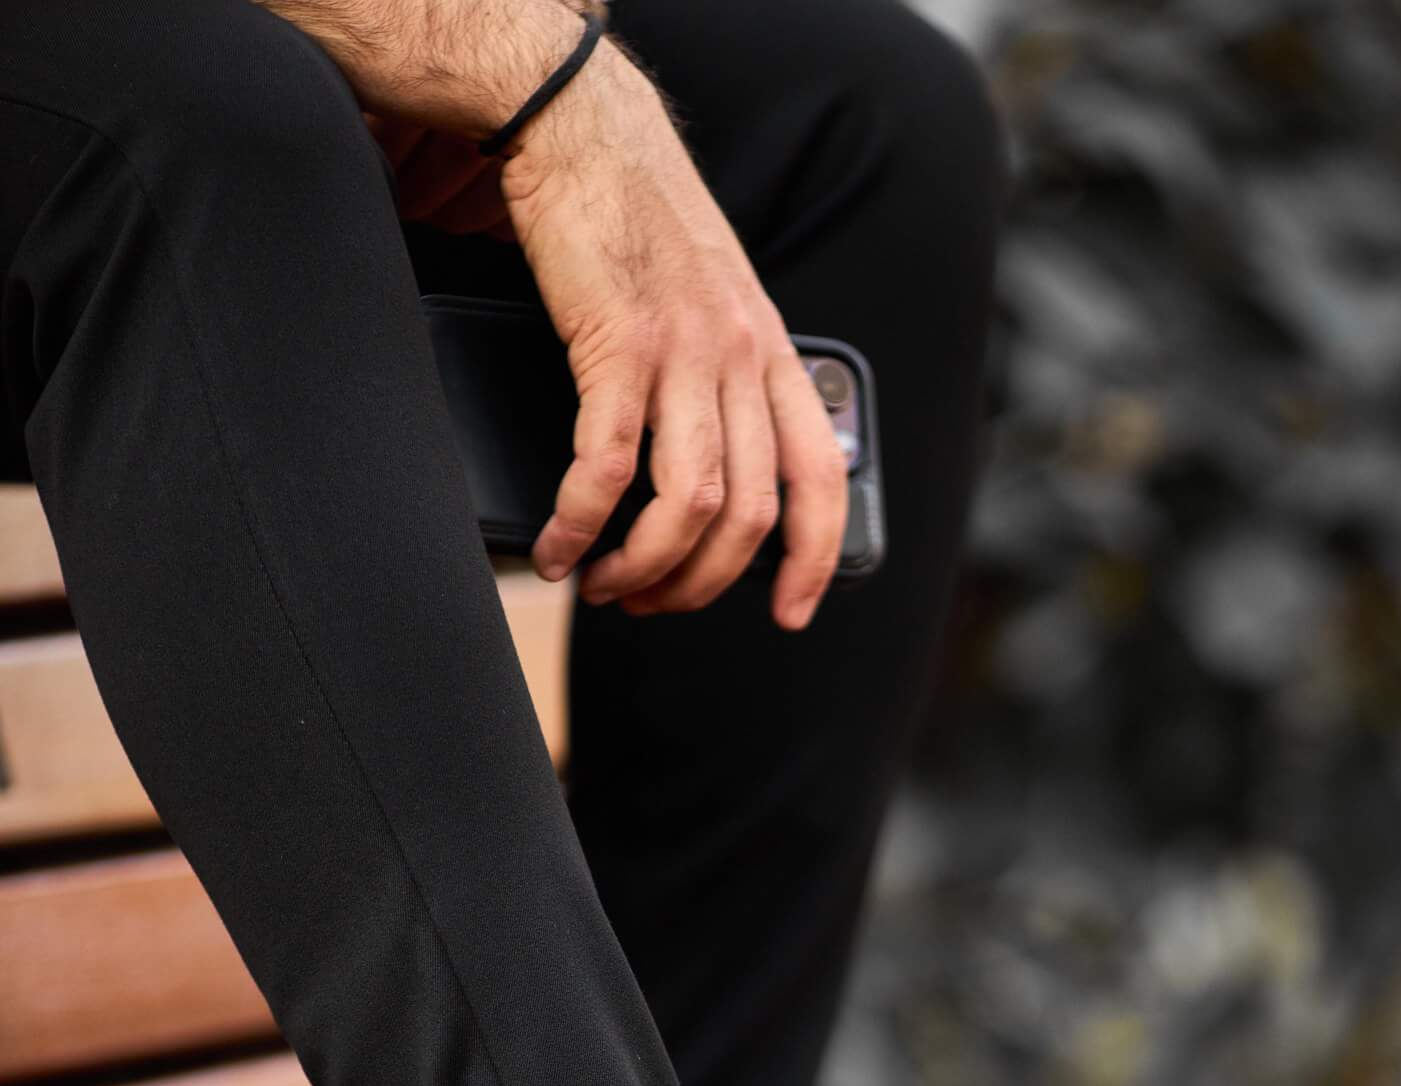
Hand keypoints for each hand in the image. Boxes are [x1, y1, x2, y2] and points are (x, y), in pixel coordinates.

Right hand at [499, 39, 846, 626]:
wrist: (584, 134)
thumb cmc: (638, 221)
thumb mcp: (713, 302)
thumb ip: (727, 378)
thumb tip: (716, 471)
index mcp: (771, 351)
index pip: (819, 474)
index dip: (814, 558)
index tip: (791, 614)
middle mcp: (740, 355)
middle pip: (748, 512)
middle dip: (701, 583)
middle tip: (653, 603)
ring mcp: (683, 351)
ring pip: (690, 504)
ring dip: (646, 568)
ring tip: (606, 586)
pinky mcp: (617, 343)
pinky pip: (610, 467)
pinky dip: (582, 524)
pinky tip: (559, 548)